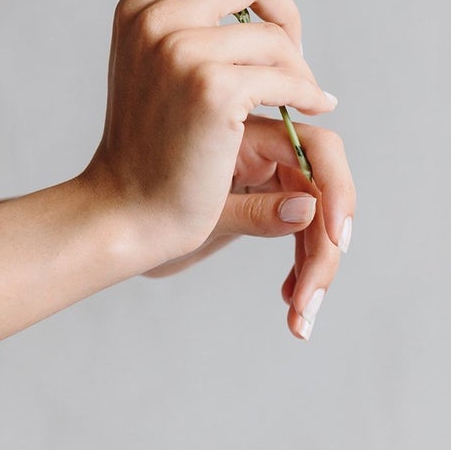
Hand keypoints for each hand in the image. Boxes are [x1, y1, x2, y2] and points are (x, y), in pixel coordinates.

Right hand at [84, 0, 350, 334]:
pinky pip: (286, 77)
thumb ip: (183, 10)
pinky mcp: (212, 89)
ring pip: (274, 34)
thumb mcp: (149, 61)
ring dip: (299, 65)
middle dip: (284, 6)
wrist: (124, 210)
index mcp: (137, 6)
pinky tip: (313, 107)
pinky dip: (308, 93)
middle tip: (292, 47)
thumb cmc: (147, 143)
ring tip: (300, 92)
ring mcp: (181, 51)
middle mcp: (154, 19)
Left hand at [144, 115, 352, 341]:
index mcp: (246, 133)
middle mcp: (262, 149)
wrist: (112, 230)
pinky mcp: (264, 201)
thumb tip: (309, 209)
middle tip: (311, 299)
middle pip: (322, 190)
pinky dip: (303, 264)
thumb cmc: (142, 216)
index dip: (338, 189)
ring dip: (317, 266)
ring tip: (300, 316)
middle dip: (325, 246)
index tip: (338, 239)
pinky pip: (300, 229)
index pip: (316, 149)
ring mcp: (265, 175)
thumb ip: (257, 212)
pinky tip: (291, 301)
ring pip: (316, 216)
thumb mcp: (199, 219)